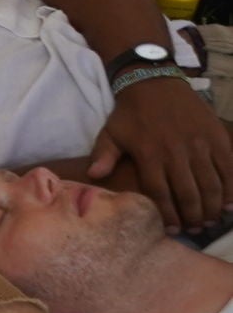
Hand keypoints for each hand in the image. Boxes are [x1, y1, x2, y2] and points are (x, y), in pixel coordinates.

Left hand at [91, 86, 232, 228]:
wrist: (155, 81)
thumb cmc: (131, 112)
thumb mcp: (111, 132)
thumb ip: (104, 155)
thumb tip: (94, 176)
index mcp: (149, 154)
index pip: (160, 193)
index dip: (168, 215)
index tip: (172, 230)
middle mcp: (176, 152)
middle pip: (189, 194)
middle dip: (193, 217)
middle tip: (195, 229)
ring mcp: (200, 145)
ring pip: (211, 185)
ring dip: (213, 207)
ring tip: (210, 221)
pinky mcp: (217, 138)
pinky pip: (229, 168)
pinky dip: (232, 189)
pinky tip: (230, 204)